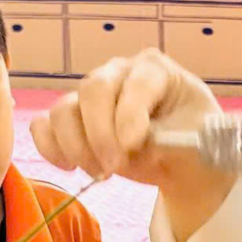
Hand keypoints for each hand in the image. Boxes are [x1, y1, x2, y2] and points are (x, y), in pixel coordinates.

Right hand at [31, 51, 230, 232]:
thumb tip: (136, 146)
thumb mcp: (197, 139)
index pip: (136, 83)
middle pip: (93, 89)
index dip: (130, 115)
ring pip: (63, 110)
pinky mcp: (71, 118)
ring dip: (77, 147)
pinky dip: (50, 148)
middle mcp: (118, 73)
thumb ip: (170, 139)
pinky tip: (71, 167)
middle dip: (100, 134)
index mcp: (155, 69)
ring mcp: (90, 95)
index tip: (132, 147)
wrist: (180, 159)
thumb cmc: (191, 141)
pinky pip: (44, 126)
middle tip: (114, 167)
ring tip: (103, 172)